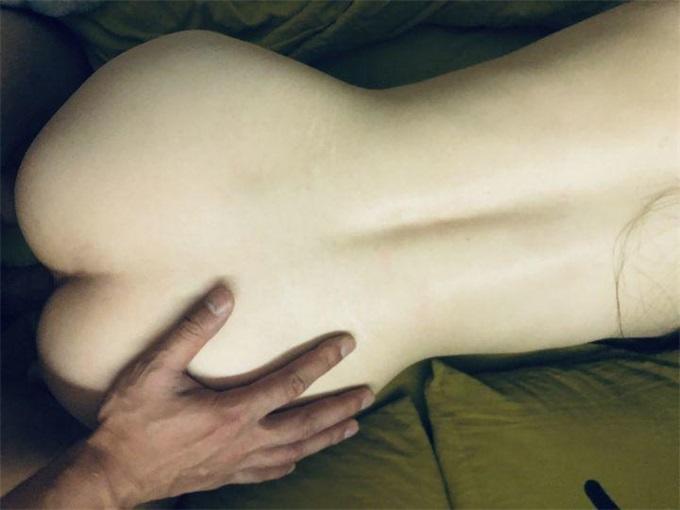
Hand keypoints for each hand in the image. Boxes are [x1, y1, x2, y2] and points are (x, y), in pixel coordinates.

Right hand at [86, 283, 373, 507]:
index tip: (348, 343)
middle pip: (307, 422)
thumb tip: (223, 294)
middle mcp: (245, 439)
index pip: (291, 382)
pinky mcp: (226, 475)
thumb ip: (192, 330)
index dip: (322, 361)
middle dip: (341, 406)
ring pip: (296, 450)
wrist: (111, 473)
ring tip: (354, 426)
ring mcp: (238, 461)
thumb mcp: (155, 368)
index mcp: (234, 410)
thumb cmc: (131, 420)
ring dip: (327, 436)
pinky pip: (270, 471)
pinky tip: (299, 459)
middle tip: (370, 394)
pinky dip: (292, 462)